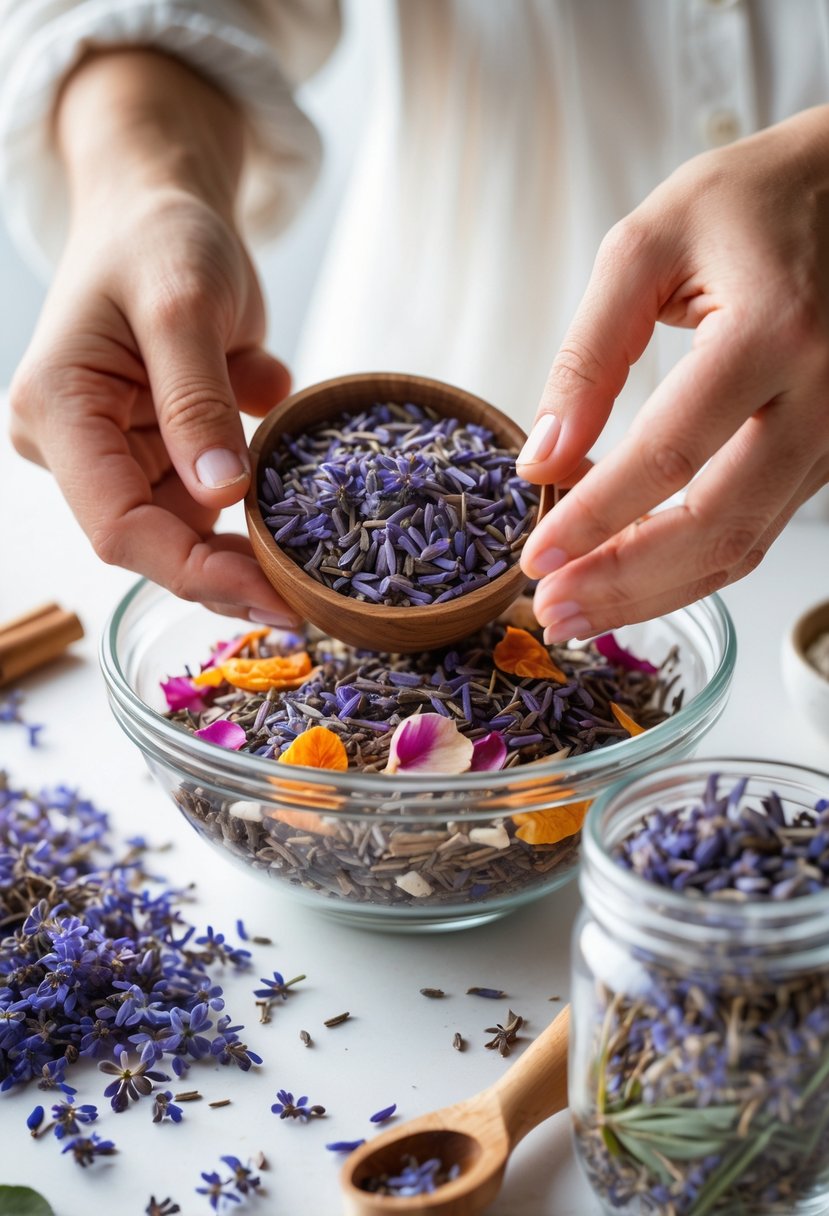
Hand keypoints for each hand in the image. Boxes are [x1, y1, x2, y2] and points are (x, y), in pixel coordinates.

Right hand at [9, 51, 297, 624]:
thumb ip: (196, 401)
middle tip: (311, 601)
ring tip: (318, 550)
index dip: (197, 572)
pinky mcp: (158, 448)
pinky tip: (277, 429)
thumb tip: (221, 496)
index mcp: (58, 412)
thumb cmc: (161, 236)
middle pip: (154, 541)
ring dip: (252, 538)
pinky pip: (212, 494)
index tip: (276, 596)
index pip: (119, 527)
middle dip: (232, 573)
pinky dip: (258, 484)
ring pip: (187, 529)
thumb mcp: (185, 305)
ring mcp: (117, 450)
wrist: (163, 206)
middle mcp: (77, 445)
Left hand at [518, 106, 828, 641]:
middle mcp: (824, 394)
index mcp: (775, 332)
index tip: (534, 557)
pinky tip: (632, 574)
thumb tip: (543, 462)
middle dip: (624, 582)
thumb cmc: (751, 202)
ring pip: (745, 545)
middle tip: (551, 610)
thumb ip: (589, 357)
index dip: (595, 518)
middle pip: (717, 525)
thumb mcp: (647, 248)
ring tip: (579, 612)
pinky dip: (691, 564)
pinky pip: (759, 528)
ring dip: (656, 591)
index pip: (669, 455)